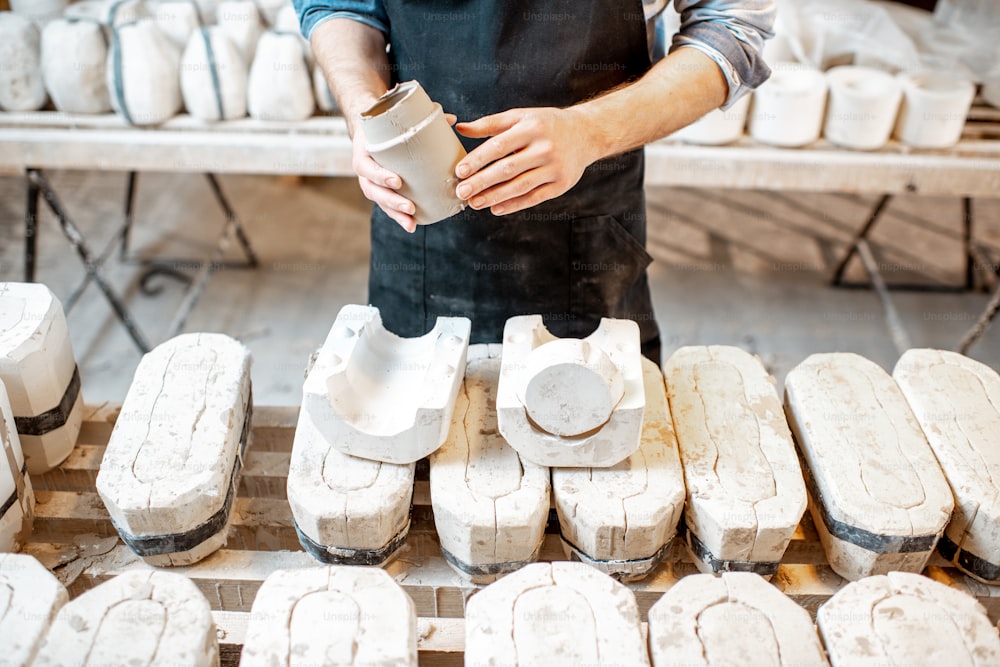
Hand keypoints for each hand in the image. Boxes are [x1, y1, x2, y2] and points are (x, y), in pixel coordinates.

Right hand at [351, 113, 458, 232]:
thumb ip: (420, 119)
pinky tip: (412, 225)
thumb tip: (451, 119)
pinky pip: (387, 207)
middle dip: (392, 202)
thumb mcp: (393, 120)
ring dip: (395, 214)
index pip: (366, 167)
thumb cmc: (384, 126)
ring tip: (411, 223)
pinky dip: (398, 216)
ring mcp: (371, 183)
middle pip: (373, 191)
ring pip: (380, 203)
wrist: (369, 131)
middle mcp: (364, 171)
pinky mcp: (381, 191)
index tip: (397, 181)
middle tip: (410, 208)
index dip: (380, 176)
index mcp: (363, 152)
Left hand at [454, 107, 597, 215]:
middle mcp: (544, 148)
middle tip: (461, 192)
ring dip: (494, 196)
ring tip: (474, 203)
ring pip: (520, 186)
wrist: (586, 133)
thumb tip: (460, 129)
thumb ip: (491, 124)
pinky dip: (513, 205)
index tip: (460, 172)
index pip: (498, 146)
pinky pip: (534, 198)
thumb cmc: (546, 125)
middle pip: (507, 169)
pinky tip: (496, 208)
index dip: (477, 160)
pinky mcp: (561, 185)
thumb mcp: (521, 116)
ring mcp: (554, 168)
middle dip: (482, 182)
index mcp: (531, 127)